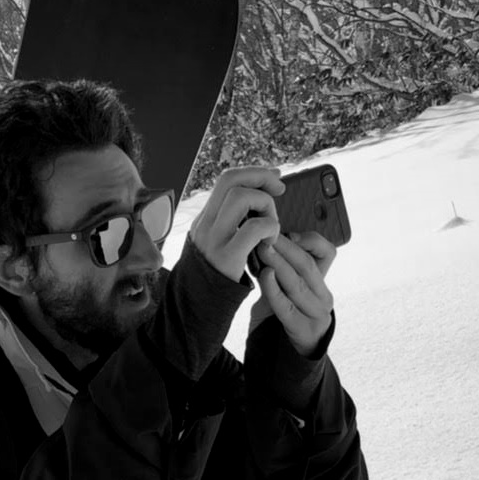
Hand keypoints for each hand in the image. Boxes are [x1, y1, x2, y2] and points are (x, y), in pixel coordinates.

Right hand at [189, 167, 284, 282]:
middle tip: (280, 188)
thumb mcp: (218, 241)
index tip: (274, 178)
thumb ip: (234, 221)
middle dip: (260, 177)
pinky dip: (269, 228)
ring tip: (272, 224)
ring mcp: (214, 239)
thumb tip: (261, 195)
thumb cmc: (219, 273)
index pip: (227, 179)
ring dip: (266, 205)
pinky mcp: (227, 257)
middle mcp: (206, 223)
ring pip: (242, 198)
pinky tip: (271, 241)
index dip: (253, 173)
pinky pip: (254, 228)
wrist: (199, 306)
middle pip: (231, 180)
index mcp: (206, 217)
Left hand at [249, 231, 335, 356]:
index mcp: (322, 283)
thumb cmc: (279, 315)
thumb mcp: (285, 289)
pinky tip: (264, 275)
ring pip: (297, 283)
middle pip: (307, 265)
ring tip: (263, 250)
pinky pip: (286, 305)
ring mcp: (316, 315)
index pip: (328, 253)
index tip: (289, 233)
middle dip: (285, 248)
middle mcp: (324, 298)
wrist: (282, 355)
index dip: (310, 239)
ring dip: (278, 263)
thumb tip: (263, 238)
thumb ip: (281, 268)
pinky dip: (274, 288)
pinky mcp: (303, 330)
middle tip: (266, 235)